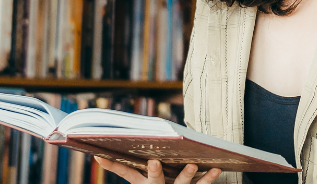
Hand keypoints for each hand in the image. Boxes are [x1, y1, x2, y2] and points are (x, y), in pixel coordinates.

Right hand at [95, 157, 221, 183]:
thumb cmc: (159, 182)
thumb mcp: (146, 175)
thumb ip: (138, 160)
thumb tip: (127, 136)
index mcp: (142, 182)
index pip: (125, 172)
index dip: (111, 165)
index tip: (99, 156)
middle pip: (154, 181)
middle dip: (154, 173)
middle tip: (154, 163)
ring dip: (186, 175)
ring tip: (192, 165)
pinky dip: (209, 178)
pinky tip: (216, 168)